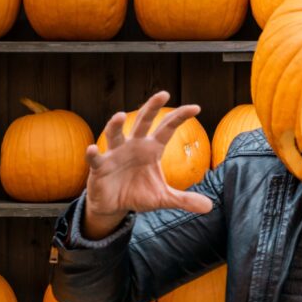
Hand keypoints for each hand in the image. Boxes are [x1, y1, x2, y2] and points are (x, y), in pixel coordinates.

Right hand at [83, 91, 213, 239]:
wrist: (115, 206)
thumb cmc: (139, 193)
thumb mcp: (163, 198)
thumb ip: (184, 200)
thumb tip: (209, 207)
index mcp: (152, 149)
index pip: (167, 128)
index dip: (180, 117)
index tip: (196, 107)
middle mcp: (134, 145)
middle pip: (143, 122)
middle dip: (152, 108)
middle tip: (163, 94)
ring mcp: (115, 154)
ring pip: (115, 135)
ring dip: (116, 125)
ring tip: (121, 115)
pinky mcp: (100, 168)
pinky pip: (96, 159)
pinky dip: (93, 154)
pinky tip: (92, 149)